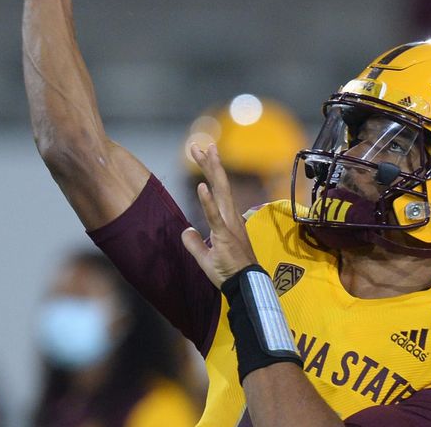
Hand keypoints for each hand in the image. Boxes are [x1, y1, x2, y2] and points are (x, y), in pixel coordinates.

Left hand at [181, 144, 258, 288]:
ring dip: (212, 171)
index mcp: (227, 219)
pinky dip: (207, 201)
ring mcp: (229, 224)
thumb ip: (195, 243)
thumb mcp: (206, 257)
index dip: (210, 172)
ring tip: (206, 152)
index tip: (203, 155)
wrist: (245, 285)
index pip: (218, 190)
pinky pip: (214, 216)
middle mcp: (230, 216)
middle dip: (210, 163)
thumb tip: (186, 231)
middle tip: (201, 146)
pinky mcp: (225, 235)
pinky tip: (201, 186)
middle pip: (220, 184)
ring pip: (221, 191)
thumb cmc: (229, 272)